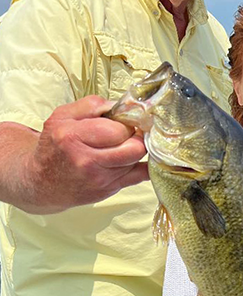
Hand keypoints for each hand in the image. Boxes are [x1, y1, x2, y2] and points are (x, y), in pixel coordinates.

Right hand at [28, 96, 147, 211]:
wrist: (42, 181)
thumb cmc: (54, 146)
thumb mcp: (62, 116)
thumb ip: (91, 105)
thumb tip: (121, 106)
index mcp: (73, 137)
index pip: (118, 129)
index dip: (127, 122)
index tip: (124, 121)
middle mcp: (86, 161)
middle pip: (134, 148)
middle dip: (137, 137)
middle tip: (130, 133)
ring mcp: (99, 179)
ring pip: (137, 160)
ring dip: (136, 150)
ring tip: (125, 144)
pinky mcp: (109, 190)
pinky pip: (140, 177)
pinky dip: (145, 166)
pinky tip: (138, 159)